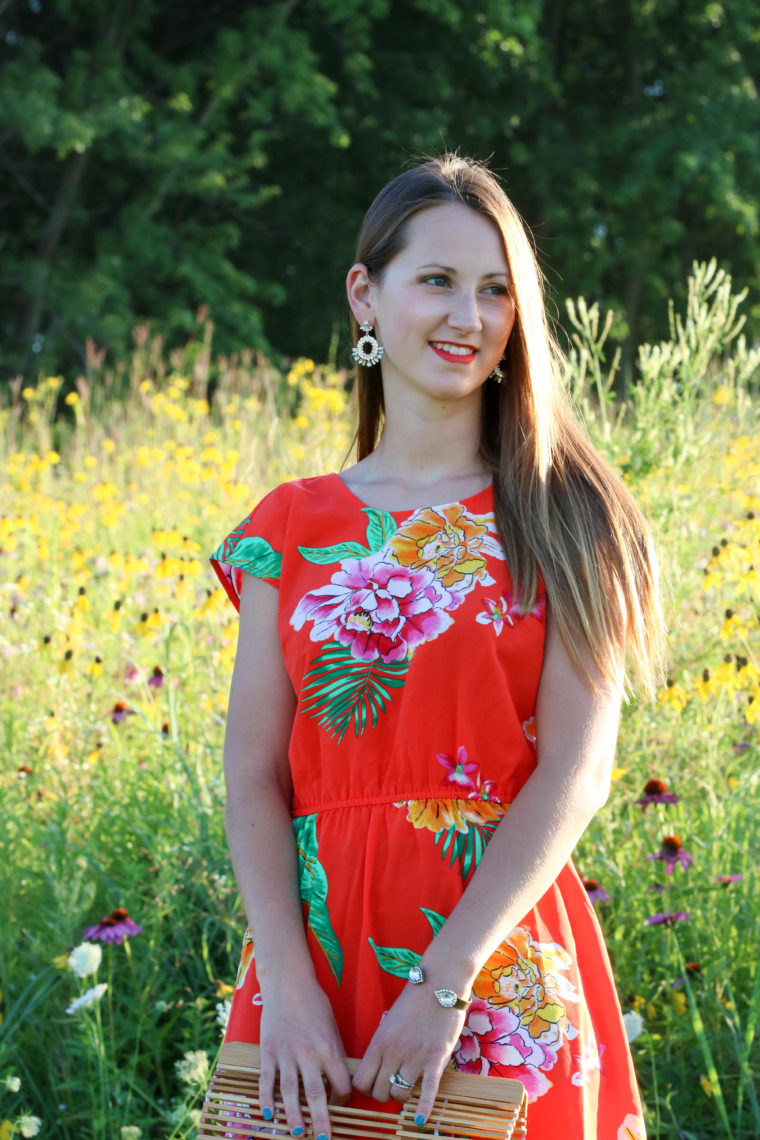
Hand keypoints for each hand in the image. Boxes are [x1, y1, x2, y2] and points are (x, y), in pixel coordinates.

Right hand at [259, 976, 351, 1138]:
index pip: (340, 1082)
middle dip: (320, 1120)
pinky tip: (269, 1115)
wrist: (288, 982)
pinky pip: (267, 1079)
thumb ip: (334, 1054)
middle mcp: (307, 1053)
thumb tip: (338, 1082)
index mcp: (328, 1047)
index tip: (341, 1103)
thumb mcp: (332, 1027)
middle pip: (315, 1094)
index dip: (343, 1097)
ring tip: (297, 1133)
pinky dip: (266, 1098)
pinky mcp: (268, 1050)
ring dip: (293, 1115)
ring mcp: (285, 1053)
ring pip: (289, 1092)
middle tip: (324, 1139)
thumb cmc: (314, 1004)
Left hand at [352, 984, 466, 1121]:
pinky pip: (427, 1091)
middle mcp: (393, 1053)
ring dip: (402, 1097)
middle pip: (379, 1092)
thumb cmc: (413, 1002)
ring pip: (399, 1095)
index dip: (366, 1089)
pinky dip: (422, 1109)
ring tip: (407, 1090)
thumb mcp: (389, 1022)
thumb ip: (382, 1046)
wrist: (439, 984)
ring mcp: (414, 1057)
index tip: (373, 1086)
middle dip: (383, 1095)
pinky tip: (420, 1122)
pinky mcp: (436, 1060)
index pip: (361, 1081)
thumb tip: (377, 1067)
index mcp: (378, 1042)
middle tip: (391, 1089)